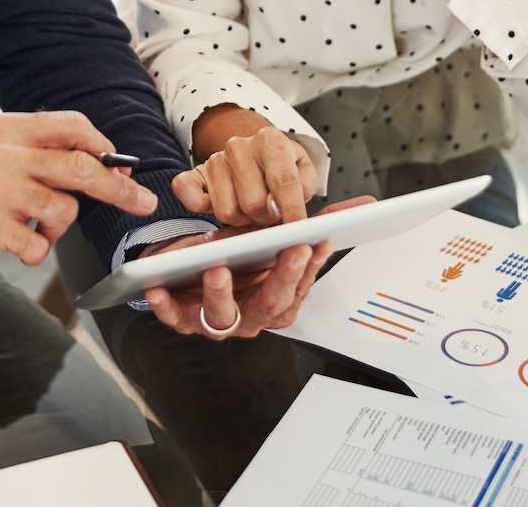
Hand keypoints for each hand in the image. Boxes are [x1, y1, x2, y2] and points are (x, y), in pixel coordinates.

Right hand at [0, 112, 157, 284]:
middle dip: (119, 188)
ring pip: (64, 209)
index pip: (72, 126)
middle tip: (141, 202)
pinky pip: (39, 243)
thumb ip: (45, 155)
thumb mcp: (2, 158)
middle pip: (82, 167)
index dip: (104, 147)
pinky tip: (15, 244)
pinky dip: (35, 250)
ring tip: (33, 227)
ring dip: (57, 227)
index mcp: (10, 130)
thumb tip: (106, 162)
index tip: (123, 167)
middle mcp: (4, 154)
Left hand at [140, 196, 375, 338]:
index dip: (308, 267)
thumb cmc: (239, 253)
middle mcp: (251, 317)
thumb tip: (367, 206)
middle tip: (289, 250)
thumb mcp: (274, 235)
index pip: (298, 287)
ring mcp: (218, 321)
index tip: (315, 242)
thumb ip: (317, 224)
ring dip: (221, 295)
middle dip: (281, 277)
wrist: (192, 264)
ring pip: (223, 317)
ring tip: (218, 268)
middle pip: (270, 305)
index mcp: (277, 300)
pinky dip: (167, 307)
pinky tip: (160, 289)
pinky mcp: (183, 318)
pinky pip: (175, 318)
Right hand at [175, 115, 317, 226]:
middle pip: (254, 203)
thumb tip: (289, 208)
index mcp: (270, 141)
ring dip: (241, 218)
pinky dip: (199, 205)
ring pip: (227, 211)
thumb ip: (303, 187)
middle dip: (266, 217)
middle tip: (270, 212)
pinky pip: (188, 194)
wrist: (253, 151)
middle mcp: (239, 146)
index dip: (292, 211)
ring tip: (249, 207)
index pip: (283, 182)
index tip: (297, 231)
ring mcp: (214, 159)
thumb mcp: (303, 170)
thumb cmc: (279, 165)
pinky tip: (218, 203)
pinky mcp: (195, 174)